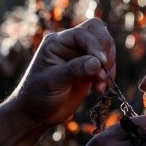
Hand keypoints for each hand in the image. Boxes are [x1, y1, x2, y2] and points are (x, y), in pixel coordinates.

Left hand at [0, 18, 116, 145]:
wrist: (36, 114)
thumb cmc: (37, 96)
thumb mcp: (53, 82)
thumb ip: (75, 70)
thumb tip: (98, 62)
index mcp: (57, 42)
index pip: (82, 33)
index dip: (94, 45)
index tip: (101, 63)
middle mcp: (69, 45)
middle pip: (97, 31)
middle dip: (105, 50)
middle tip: (103, 71)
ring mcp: (80, 56)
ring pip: (105, 47)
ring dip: (108, 64)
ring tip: (100, 84)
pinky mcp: (89, 69)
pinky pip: (106, 63)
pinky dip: (109, 74)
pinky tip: (99, 88)